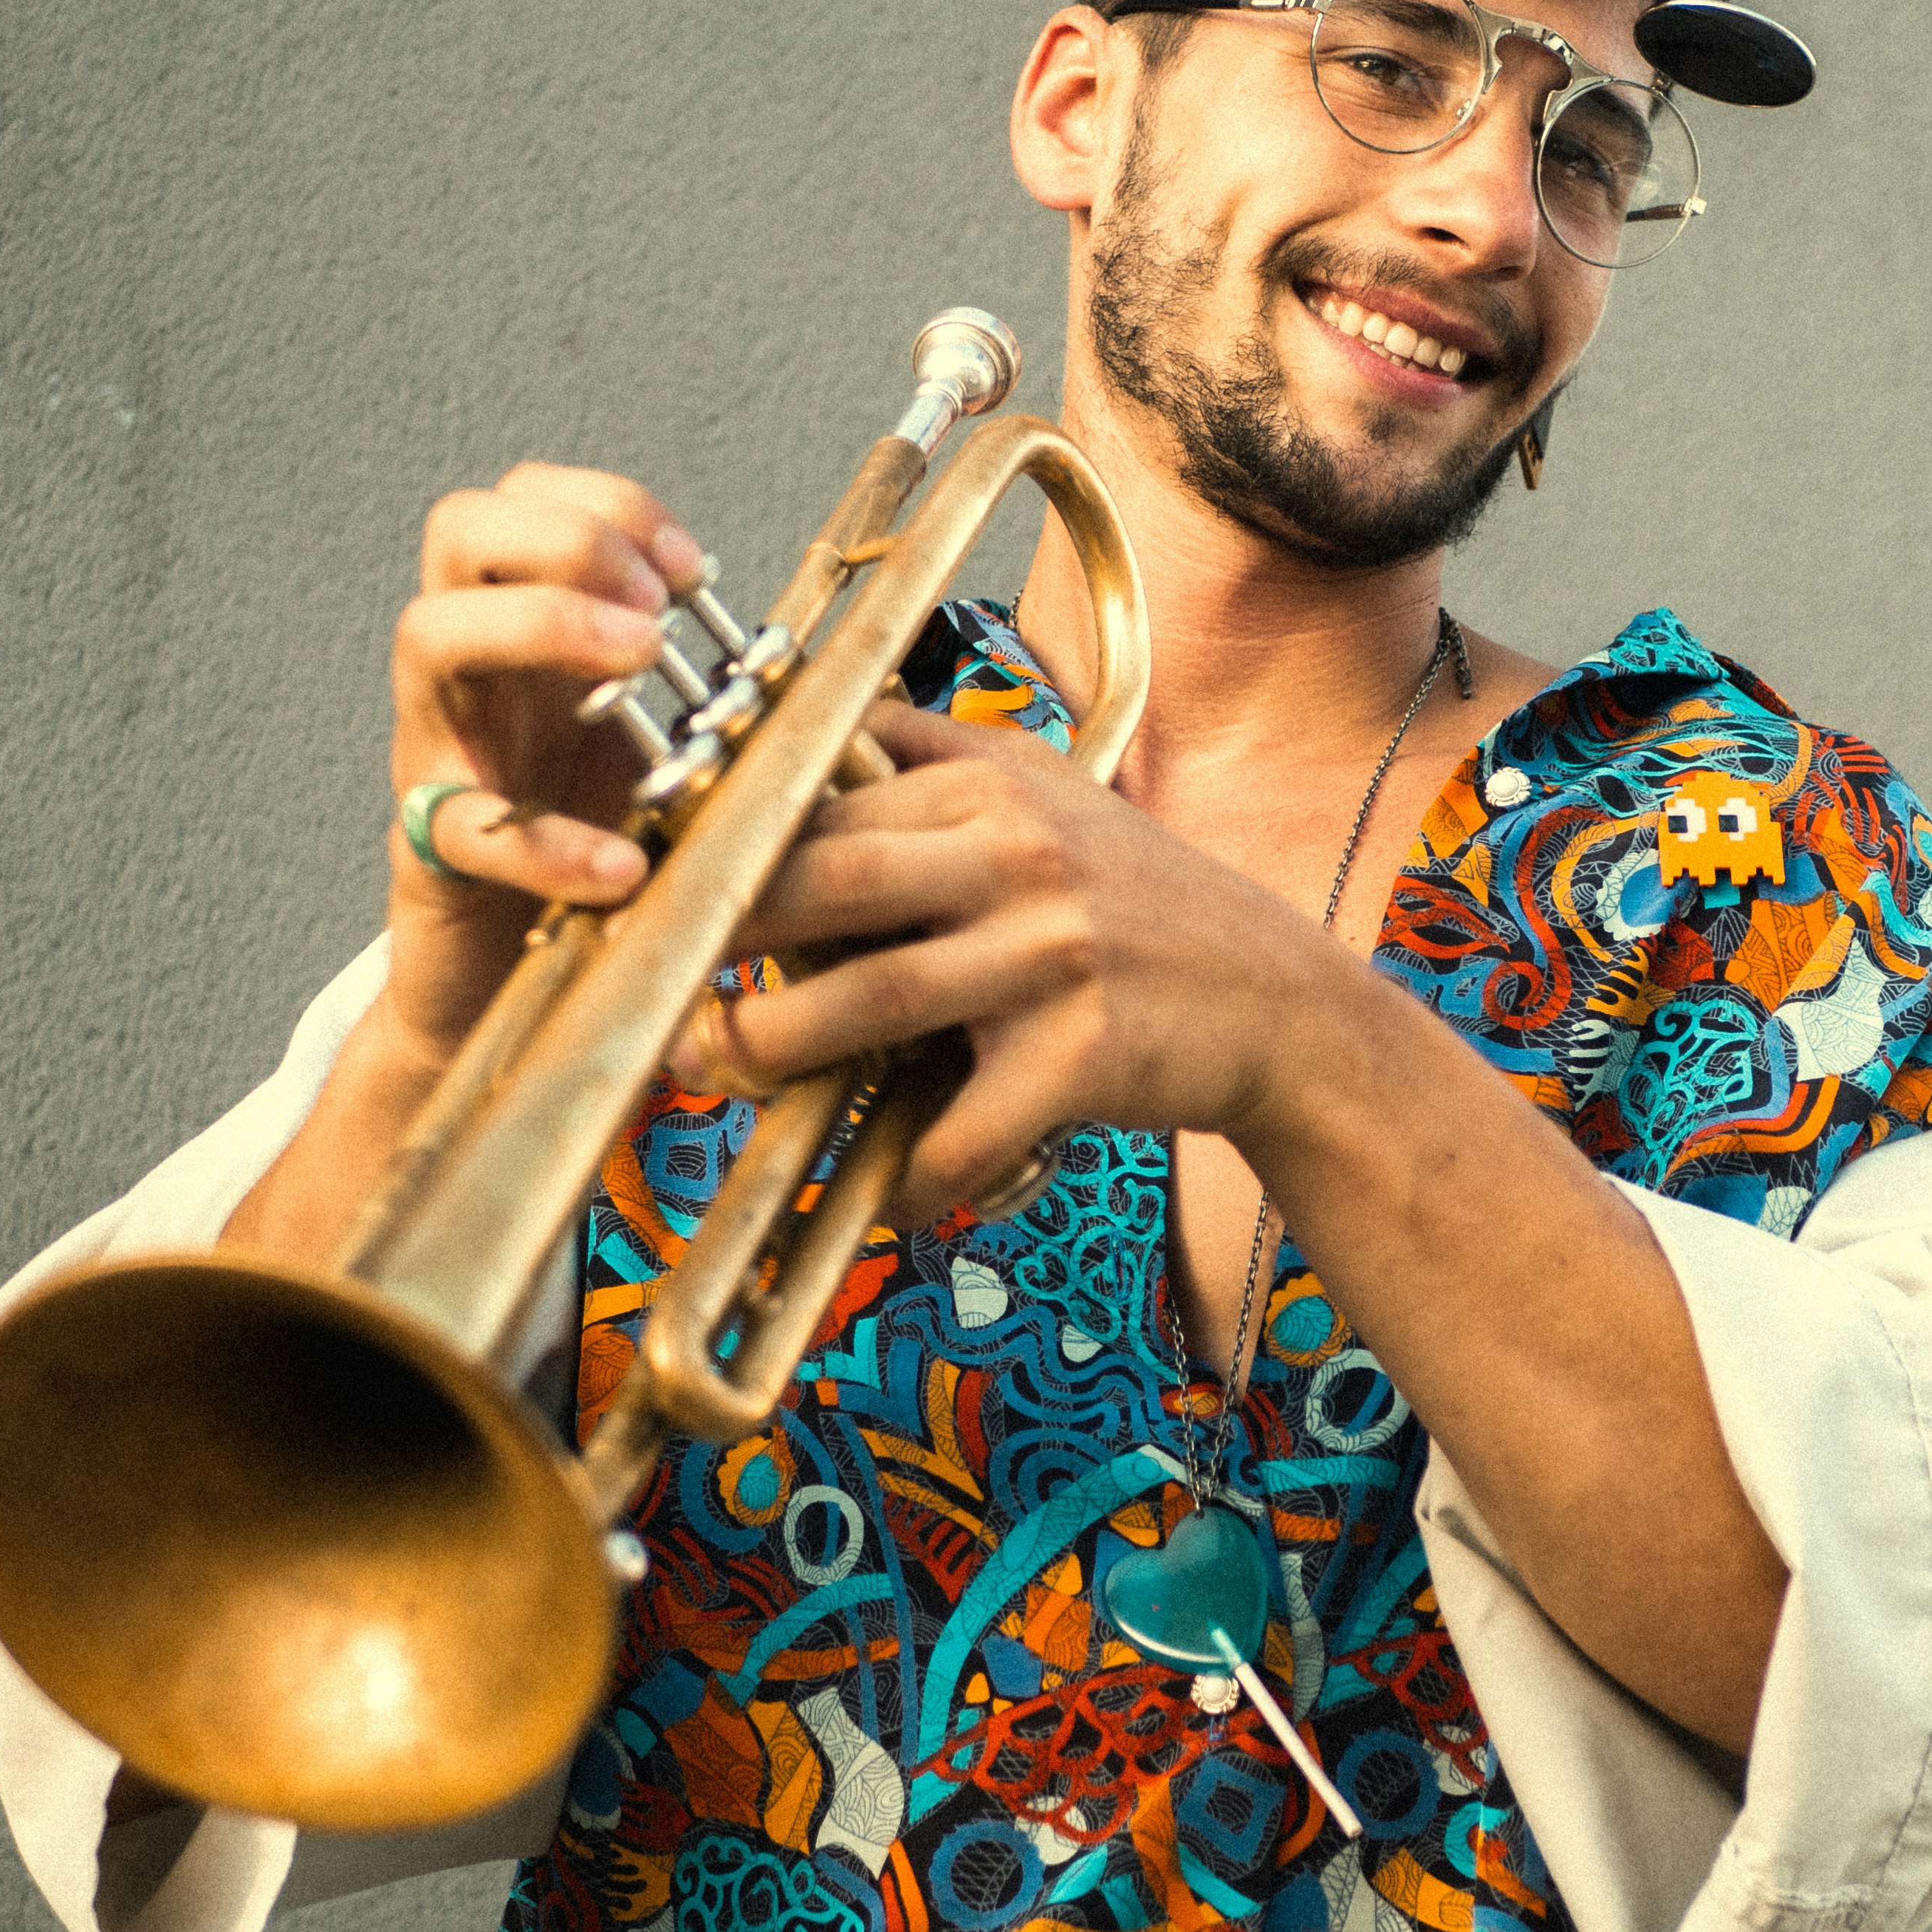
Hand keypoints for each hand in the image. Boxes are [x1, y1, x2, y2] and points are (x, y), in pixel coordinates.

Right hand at [376, 464, 689, 1065]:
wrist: (509, 975)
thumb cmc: (592, 843)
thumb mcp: (657, 749)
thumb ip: (711, 696)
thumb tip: (823, 666)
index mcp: (525, 630)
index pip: (526, 500)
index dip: (609, 506)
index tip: (694, 568)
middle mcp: (470, 670)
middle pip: (459, 529)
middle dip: (568, 538)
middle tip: (657, 606)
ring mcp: (438, 747)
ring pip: (428, 635)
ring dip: (541, 623)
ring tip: (637, 661)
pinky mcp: (431, 848)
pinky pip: (463, 825)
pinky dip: (545, 842)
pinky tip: (623, 864)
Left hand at [673, 701, 1353, 1218]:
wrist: (1277, 1004)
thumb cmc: (1144, 907)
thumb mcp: (1054, 797)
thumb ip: (938, 762)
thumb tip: (810, 737)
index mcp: (997, 791)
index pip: (831, 801)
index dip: (730, 845)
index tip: (659, 882)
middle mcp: (1020, 859)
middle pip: (827, 881)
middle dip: (720, 934)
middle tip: (654, 978)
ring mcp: (1051, 957)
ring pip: (868, 1001)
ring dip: (773, 1048)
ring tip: (718, 1069)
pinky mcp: (1080, 1055)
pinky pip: (959, 1127)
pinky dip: (907, 1174)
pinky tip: (880, 1194)